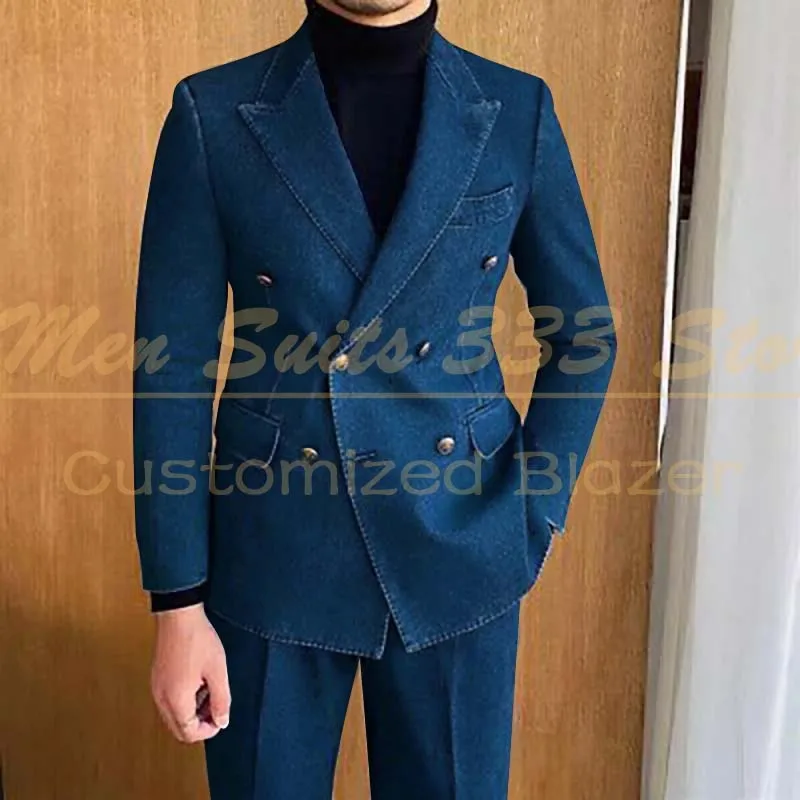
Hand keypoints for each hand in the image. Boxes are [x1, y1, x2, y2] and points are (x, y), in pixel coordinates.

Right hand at [150, 604, 230, 742]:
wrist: (178, 616)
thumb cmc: (198, 640)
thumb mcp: (218, 671)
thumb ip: (221, 700)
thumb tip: (222, 721)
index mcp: (175, 700)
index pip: (188, 733)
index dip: (208, 730)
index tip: (221, 717)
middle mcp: (161, 698)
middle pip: (178, 728)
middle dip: (199, 723)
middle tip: (216, 707)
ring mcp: (157, 687)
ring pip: (173, 715)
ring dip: (192, 711)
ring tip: (209, 690)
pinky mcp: (157, 677)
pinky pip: (169, 700)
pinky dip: (184, 699)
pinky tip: (198, 681)